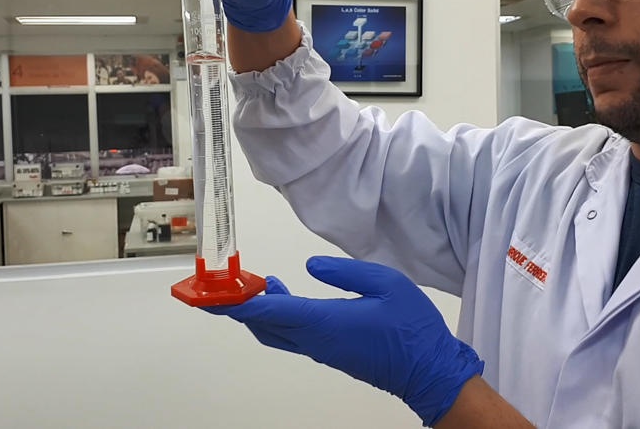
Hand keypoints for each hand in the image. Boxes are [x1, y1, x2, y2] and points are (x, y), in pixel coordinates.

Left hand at [208, 257, 484, 426]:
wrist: (429, 371)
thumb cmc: (411, 328)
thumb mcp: (384, 284)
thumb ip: (343, 273)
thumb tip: (310, 268)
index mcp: (322, 322)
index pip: (268, 310)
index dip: (236, 300)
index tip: (210, 293)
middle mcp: (314, 340)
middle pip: (262, 325)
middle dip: (235, 306)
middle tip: (217, 286)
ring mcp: (320, 350)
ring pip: (274, 332)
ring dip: (256, 310)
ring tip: (250, 283)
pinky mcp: (329, 353)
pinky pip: (290, 335)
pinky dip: (275, 316)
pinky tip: (282, 296)